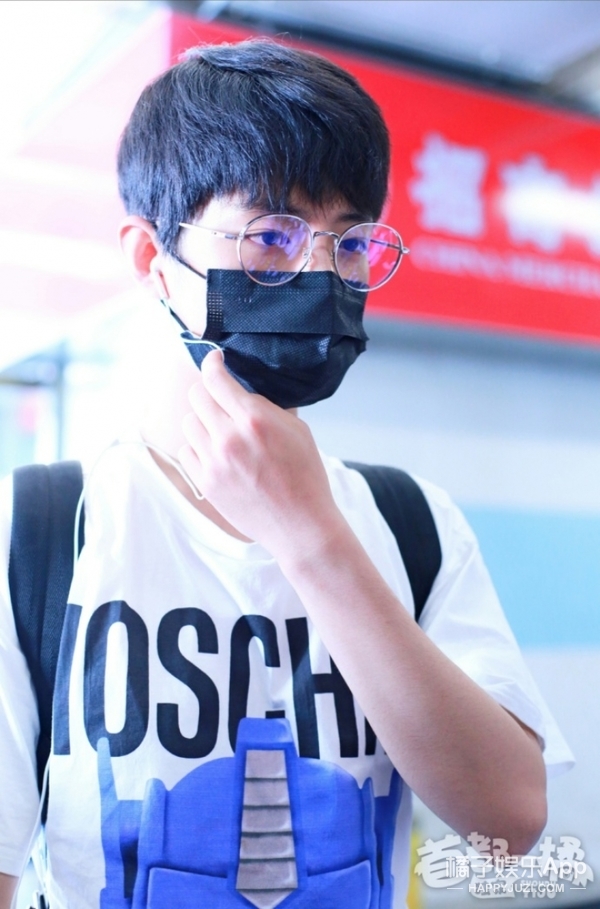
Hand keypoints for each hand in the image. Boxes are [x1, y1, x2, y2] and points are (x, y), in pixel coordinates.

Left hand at [178, 350, 344, 558]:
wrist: (300, 525)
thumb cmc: (306, 477)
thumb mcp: (298, 430)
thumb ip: (269, 407)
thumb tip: (247, 391)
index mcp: (254, 419)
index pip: (215, 379)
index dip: (212, 363)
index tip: (214, 361)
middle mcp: (228, 438)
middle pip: (196, 396)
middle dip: (209, 392)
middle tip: (221, 399)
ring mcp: (213, 462)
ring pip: (188, 422)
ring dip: (202, 421)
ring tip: (221, 431)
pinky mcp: (205, 482)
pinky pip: (186, 450)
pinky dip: (198, 447)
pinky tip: (217, 453)